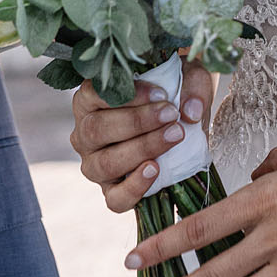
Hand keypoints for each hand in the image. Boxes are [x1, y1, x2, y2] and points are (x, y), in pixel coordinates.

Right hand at [70, 59, 213, 212]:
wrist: (180, 125)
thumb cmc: (171, 95)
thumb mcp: (186, 78)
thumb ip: (192, 86)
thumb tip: (190, 111)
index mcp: (89, 100)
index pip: (94, 94)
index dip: (126, 95)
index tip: (161, 93)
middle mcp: (84, 133)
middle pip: (97, 129)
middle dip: (137, 122)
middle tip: (171, 115)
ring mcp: (94, 165)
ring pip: (105, 163)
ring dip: (141, 149)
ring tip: (174, 136)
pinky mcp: (111, 192)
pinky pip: (115, 198)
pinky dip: (135, 187)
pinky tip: (155, 170)